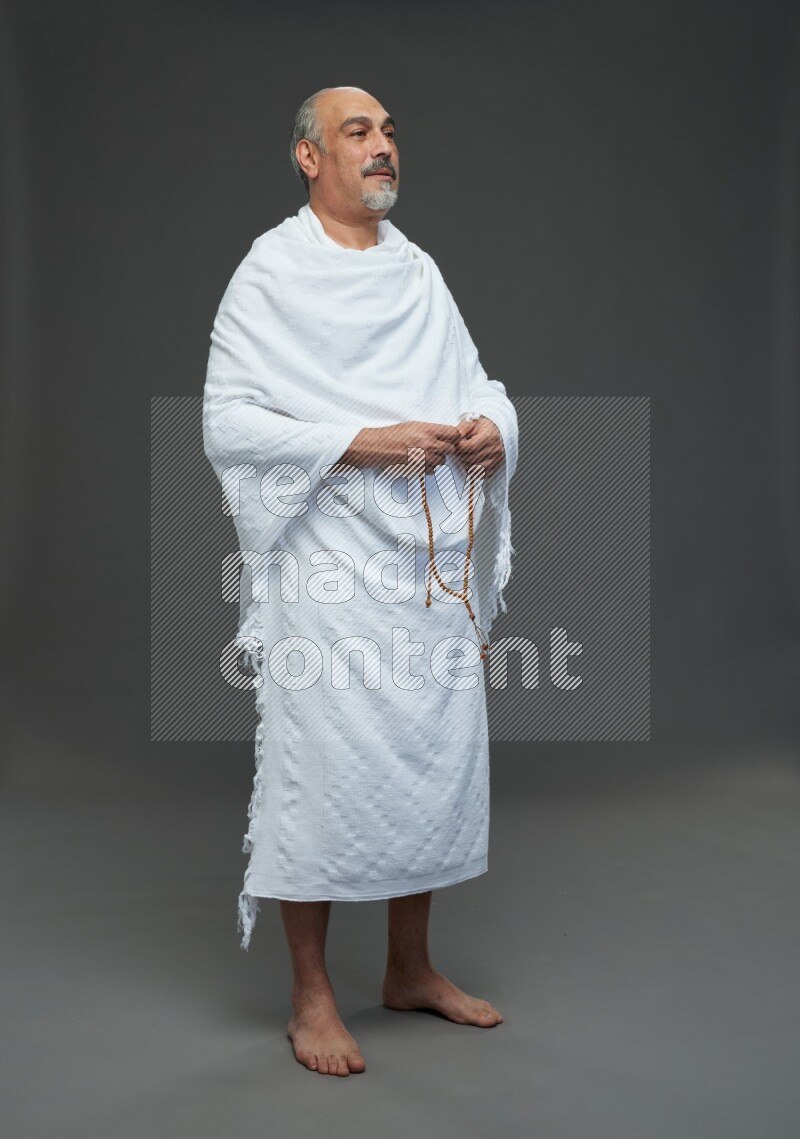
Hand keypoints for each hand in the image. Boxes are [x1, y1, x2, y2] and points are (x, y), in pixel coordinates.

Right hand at [341, 420, 464, 473]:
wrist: (377, 446)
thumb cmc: (393, 434)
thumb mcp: (414, 426)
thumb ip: (432, 430)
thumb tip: (447, 434)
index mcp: (428, 429)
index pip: (454, 433)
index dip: (454, 436)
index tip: (450, 438)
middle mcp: (428, 443)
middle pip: (451, 448)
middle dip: (446, 448)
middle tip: (437, 447)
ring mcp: (424, 457)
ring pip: (442, 460)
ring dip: (437, 458)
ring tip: (424, 453)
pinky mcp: (418, 468)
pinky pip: (432, 470)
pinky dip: (428, 467)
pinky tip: (419, 461)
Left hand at [454, 416, 504, 477]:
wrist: (497, 433)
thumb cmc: (483, 428)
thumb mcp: (473, 423)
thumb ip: (463, 428)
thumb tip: (455, 435)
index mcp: (489, 437)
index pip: (469, 447)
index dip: (459, 446)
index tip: (457, 443)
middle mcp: (495, 450)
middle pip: (470, 458)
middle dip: (461, 455)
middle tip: (459, 449)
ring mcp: (496, 460)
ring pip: (473, 468)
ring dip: (465, 463)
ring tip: (465, 455)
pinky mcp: (495, 468)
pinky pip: (479, 475)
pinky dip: (472, 470)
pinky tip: (471, 462)